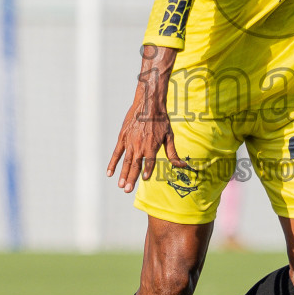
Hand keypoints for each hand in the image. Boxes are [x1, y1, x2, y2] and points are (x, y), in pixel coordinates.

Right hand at [107, 45, 188, 192]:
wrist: (148, 104)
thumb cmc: (161, 121)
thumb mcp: (170, 137)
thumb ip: (173, 153)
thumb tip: (183, 166)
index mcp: (152, 146)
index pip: (149, 162)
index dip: (147, 171)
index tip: (144, 179)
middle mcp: (140, 145)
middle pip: (135, 165)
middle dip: (131, 178)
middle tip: (127, 190)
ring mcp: (130, 142)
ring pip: (125, 161)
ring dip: (123, 174)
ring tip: (121, 185)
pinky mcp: (122, 137)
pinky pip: (116, 153)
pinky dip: (113, 163)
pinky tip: (110, 173)